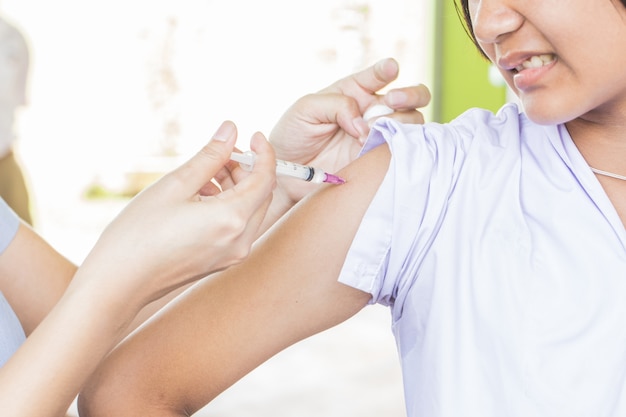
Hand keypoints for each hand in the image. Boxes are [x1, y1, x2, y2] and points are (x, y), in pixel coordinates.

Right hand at [81, 121, 275, 302]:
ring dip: (235, 186)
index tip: (253, 135)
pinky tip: (199, 196)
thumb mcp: (175, 185)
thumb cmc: (139, 233)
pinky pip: (236, 226)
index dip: (264, 152)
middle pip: (260, 194)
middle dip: (246, 169)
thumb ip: (209, 156)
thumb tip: (231, 129)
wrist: (118, 284)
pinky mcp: (221, 262)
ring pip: (249, 210)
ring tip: (203, 173)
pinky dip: (227, 206)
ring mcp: (232, 255)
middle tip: (221, 153)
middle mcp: (241, 241)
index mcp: (233, 219)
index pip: (266, 178)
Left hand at [269, 57, 430, 202]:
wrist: (288, 173)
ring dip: (400, 122)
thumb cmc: (293, 135)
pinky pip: (403, 151)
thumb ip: (337, 105)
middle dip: (410, 94)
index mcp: (355, 92)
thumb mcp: (306, 109)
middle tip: (393, 100)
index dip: (387, 69)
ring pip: (412, 123)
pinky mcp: (379, 160)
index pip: (378, 75)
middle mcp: (373, 112)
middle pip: (412, 97)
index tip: (390, 68)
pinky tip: (383, 146)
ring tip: (371, 131)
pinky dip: (401, 145)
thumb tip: (364, 124)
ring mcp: (379, 136)